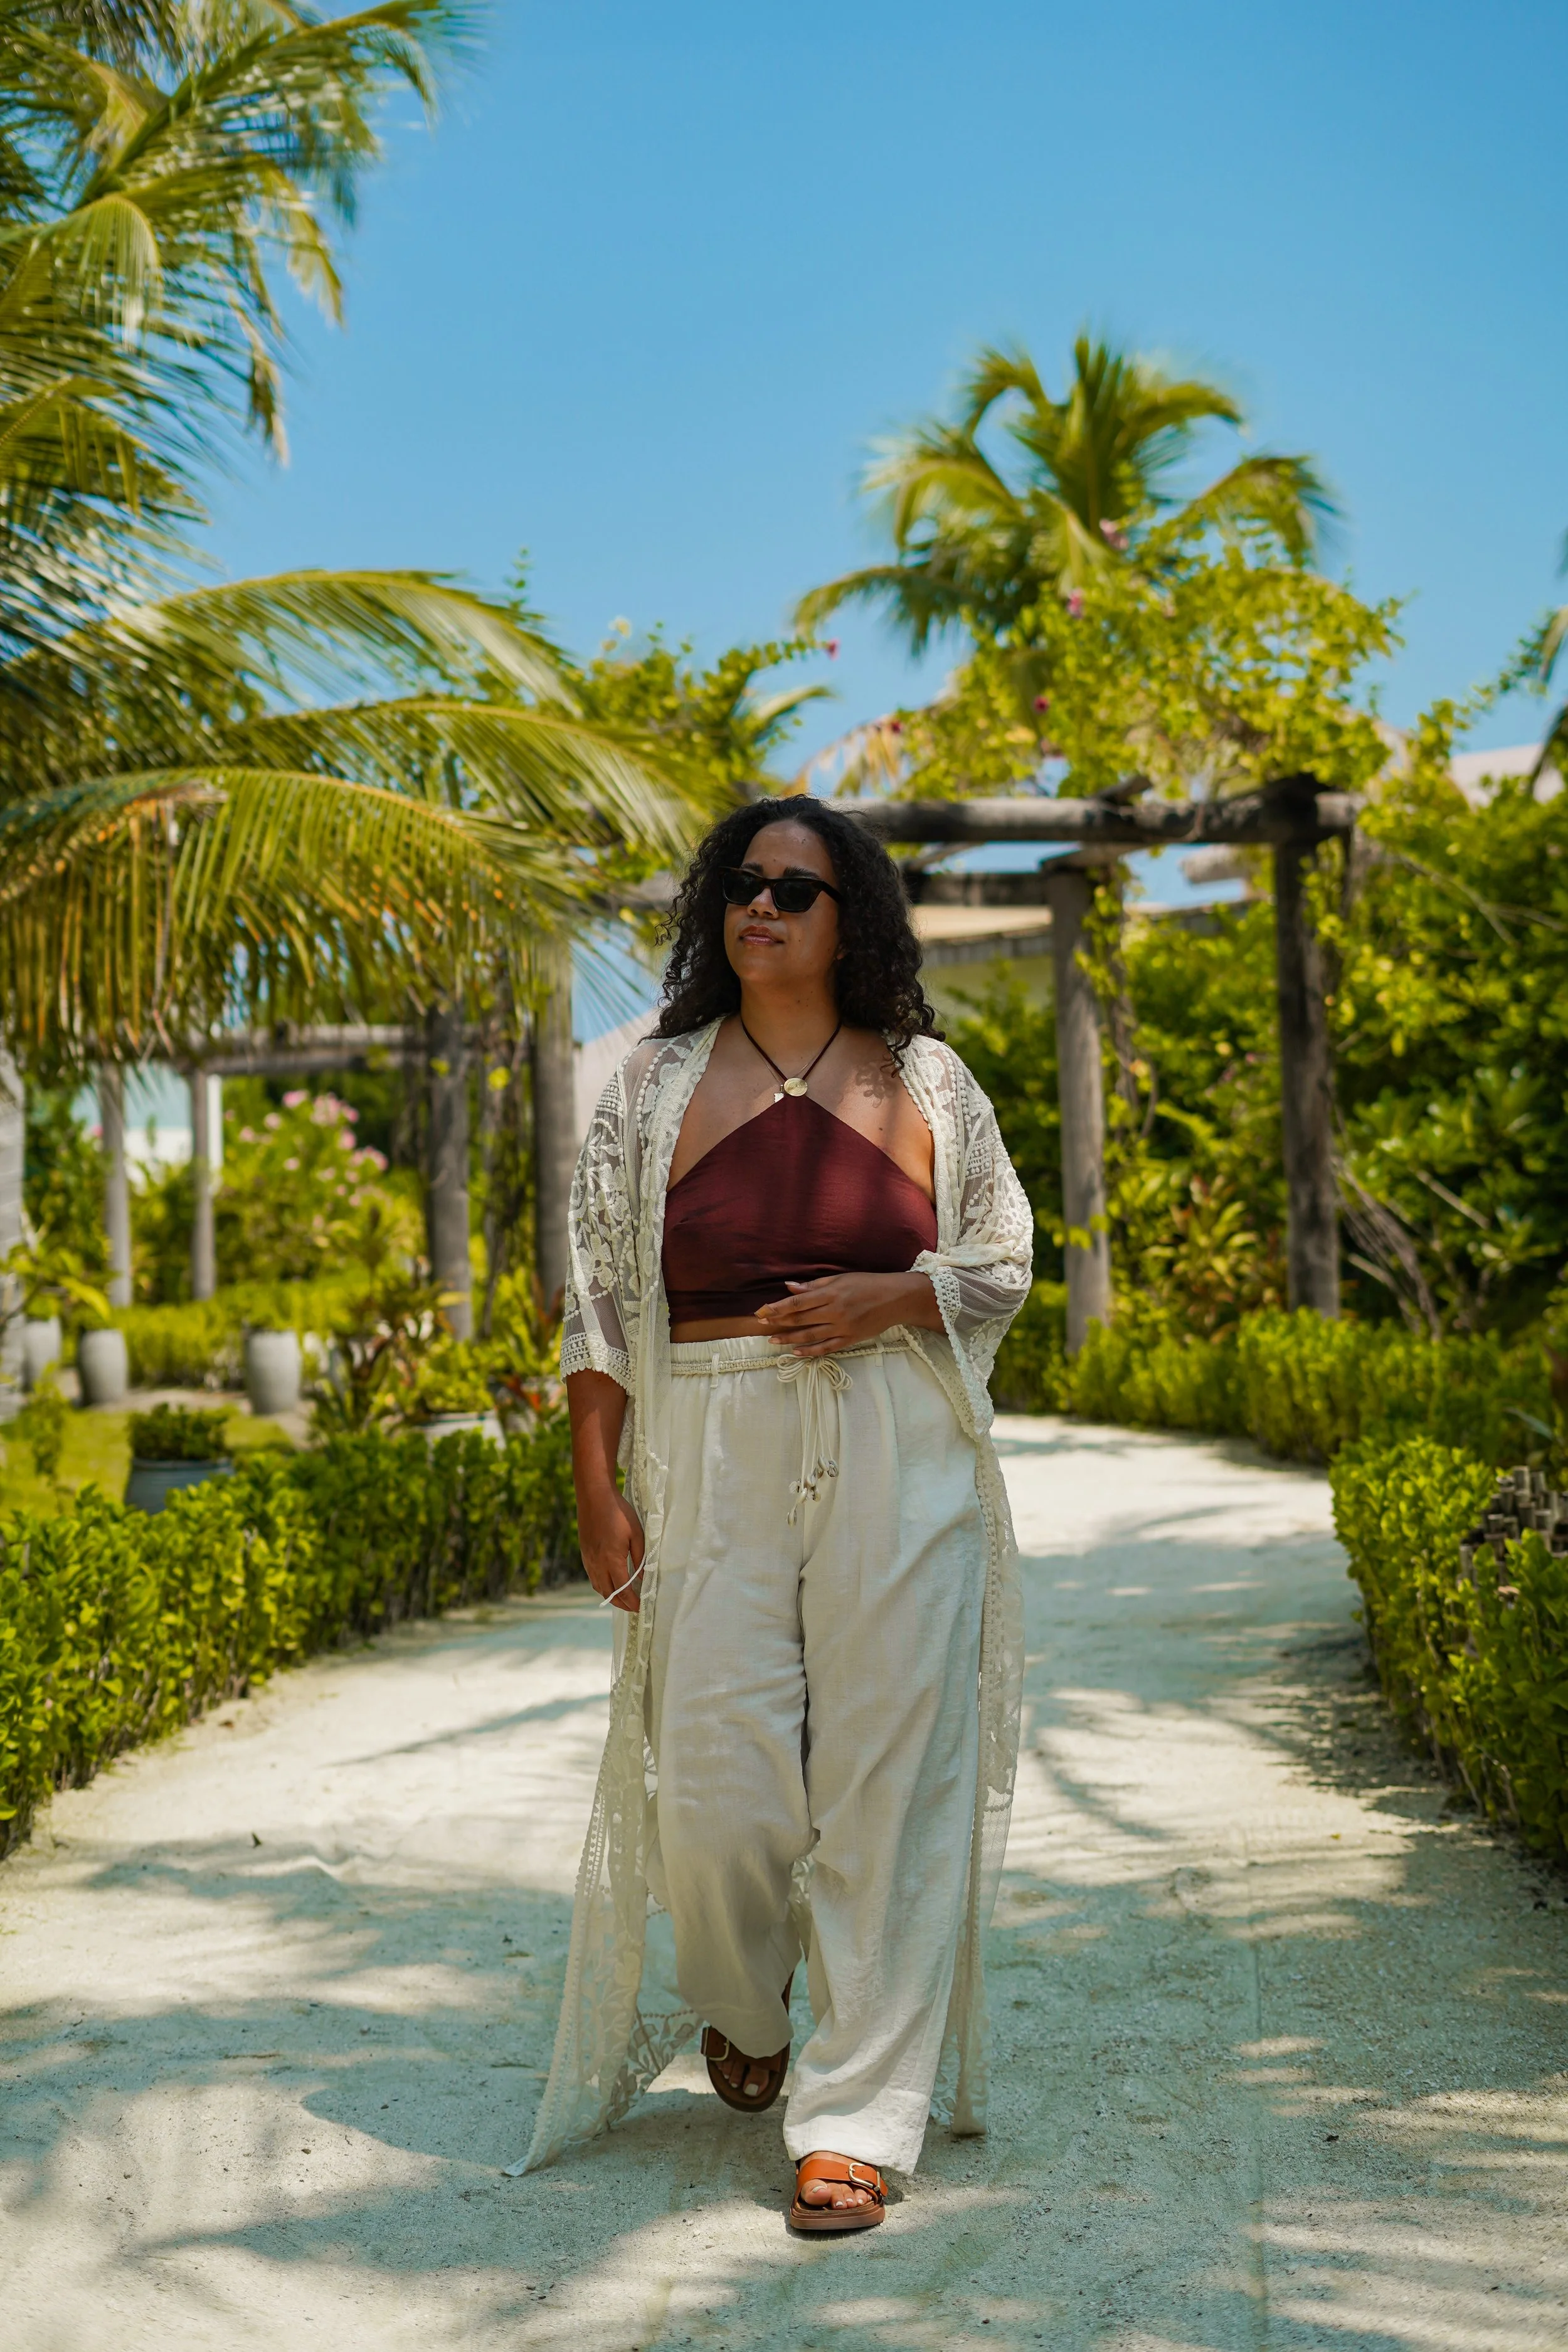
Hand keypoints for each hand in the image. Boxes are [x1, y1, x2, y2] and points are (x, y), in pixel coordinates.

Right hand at [578, 1482, 644, 1612]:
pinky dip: (602, 1586)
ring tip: (623, 1600)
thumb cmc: (619, 1513)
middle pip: (609, 1593)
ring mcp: (589, 1560)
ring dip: (611, 1597)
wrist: (594, 1497)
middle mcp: (597, 1564)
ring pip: (598, 1587)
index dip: (632, 1601)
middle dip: (622, 1604)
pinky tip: (609, 1584)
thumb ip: (641, 1558)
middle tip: (634, 1607)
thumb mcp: (637, 1534)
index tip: (640, 1607)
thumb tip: (644, 1578)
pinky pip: (592, 1577)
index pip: (623, 1589)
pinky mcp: (585, 1554)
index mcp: (612, 1560)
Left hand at [753, 1271, 939, 1357]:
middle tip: (762, 1324)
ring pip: (810, 1336)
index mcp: (832, 1294)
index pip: (798, 1302)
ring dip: (789, 1339)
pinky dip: (810, 1351)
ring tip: (773, 1341)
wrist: (896, 1299)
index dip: (778, 1308)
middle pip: (801, 1319)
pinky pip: (826, 1348)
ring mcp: (843, 1328)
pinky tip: (796, 1352)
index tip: (762, 1311)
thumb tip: (789, 1287)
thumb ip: (815, 1286)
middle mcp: (835, 1312)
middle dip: (779, 1322)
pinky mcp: (850, 1339)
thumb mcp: (841, 1279)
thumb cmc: (868, 1284)